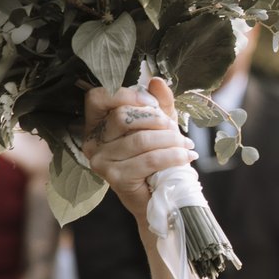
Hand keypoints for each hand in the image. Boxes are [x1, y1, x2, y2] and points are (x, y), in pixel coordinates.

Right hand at [81, 77, 195, 220]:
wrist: (159, 198)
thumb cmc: (156, 158)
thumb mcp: (159, 125)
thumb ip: (159, 103)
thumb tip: (157, 81)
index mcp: (96, 123)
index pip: (99, 97)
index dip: (126, 95)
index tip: (152, 103)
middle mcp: (92, 142)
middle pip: (124, 117)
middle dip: (158, 121)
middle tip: (176, 130)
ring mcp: (100, 161)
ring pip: (141, 139)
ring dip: (171, 140)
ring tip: (186, 145)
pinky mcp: (115, 178)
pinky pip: (149, 159)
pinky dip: (174, 156)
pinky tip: (186, 157)